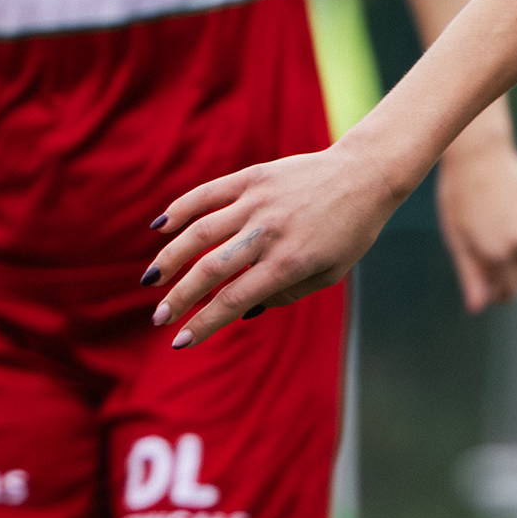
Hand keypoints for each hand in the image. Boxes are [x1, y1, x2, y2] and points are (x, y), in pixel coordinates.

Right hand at [146, 143, 410, 346]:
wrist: (364, 176)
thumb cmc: (349, 232)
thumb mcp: (327, 274)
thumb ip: (284, 294)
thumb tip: (241, 309)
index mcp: (289, 262)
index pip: (233, 300)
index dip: (202, 324)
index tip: (179, 341)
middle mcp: (268, 232)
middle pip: (209, 270)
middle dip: (179, 298)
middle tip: (159, 318)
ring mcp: (257, 202)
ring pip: (199, 232)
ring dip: (169, 259)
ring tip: (152, 281)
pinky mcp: (252, 178)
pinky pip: (206, 194)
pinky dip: (179, 210)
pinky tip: (160, 229)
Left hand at [433, 131, 516, 312]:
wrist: (479, 155)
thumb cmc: (459, 198)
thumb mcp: (458, 240)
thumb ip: (471, 276)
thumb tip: (477, 309)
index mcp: (498, 253)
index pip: (510, 291)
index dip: (500, 295)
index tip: (490, 292)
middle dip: (514, 282)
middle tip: (495, 275)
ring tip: (504, 251)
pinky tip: (512, 225)